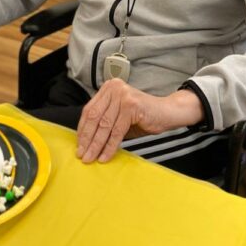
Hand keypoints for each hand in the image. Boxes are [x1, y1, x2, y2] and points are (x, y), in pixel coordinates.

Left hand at [75, 79, 204, 163]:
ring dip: (96, 145)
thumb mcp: (119, 116)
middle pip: (95, 117)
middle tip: (82, 154)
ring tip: (91, 158)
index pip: (89, 110)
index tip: (78, 145)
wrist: (167, 112)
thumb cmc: (142, 116)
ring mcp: (123, 95)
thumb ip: (104, 122)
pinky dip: (110, 146)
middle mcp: (114, 88)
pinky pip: (117, 131)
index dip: (82, 129)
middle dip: (87, 139)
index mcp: (108, 88)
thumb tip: (85, 140)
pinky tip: (105, 156)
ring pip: (104, 125)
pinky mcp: (131, 106)